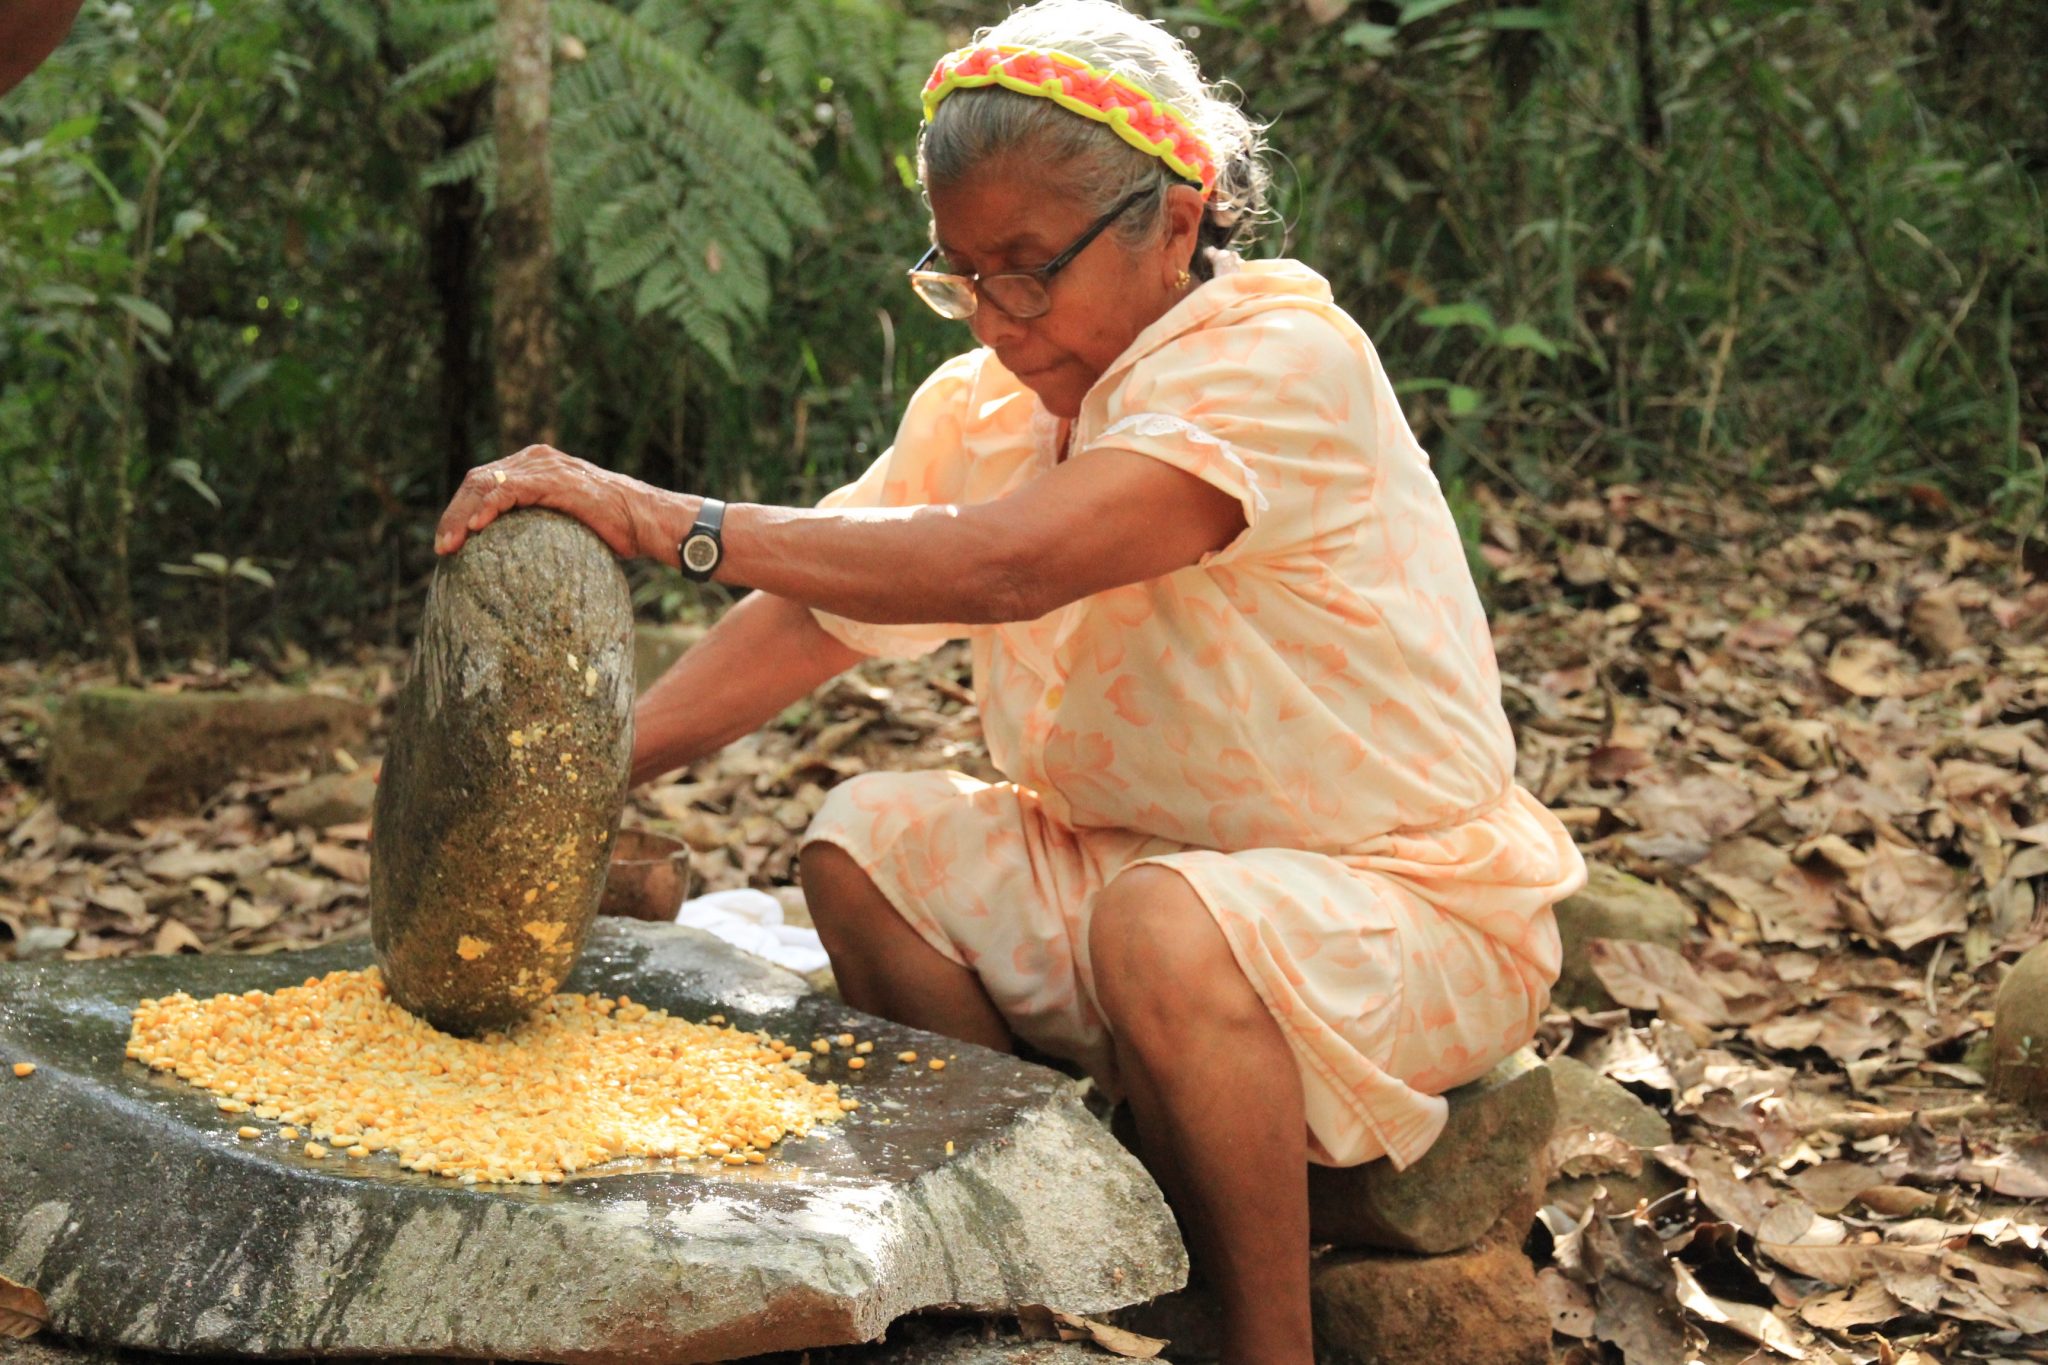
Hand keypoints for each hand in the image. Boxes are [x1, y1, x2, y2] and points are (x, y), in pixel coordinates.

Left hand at [433, 446, 678, 560]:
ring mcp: (545, 467)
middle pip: (477, 480)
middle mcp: (537, 459)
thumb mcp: (569, 525)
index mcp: (537, 467)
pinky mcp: (554, 479)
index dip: (460, 511)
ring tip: (449, 544)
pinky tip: (477, 529)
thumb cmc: (617, 530)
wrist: (649, 521)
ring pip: (485, 483)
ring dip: (461, 515)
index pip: (484, 483)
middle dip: (453, 514)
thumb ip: (541, 526)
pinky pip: (509, 490)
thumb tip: (517, 562)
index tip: (449, 544)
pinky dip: (488, 508)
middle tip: (442, 548)